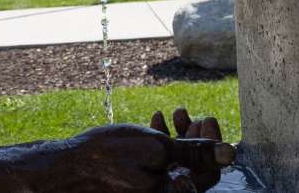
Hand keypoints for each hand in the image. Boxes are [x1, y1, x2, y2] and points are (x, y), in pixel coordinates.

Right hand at [37, 114, 232, 191]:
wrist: (68, 167)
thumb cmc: (108, 157)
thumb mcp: (155, 148)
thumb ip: (194, 152)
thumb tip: (230, 154)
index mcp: (174, 192)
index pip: (210, 172)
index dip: (212, 143)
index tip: (204, 118)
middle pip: (194, 167)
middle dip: (195, 137)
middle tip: (190, 114)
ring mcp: (149, 188)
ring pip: (176, 163)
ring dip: (179, 136)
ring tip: (174, 114)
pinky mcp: (136, 181)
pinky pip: (158, 165)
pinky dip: (161, 143)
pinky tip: (155, 121)